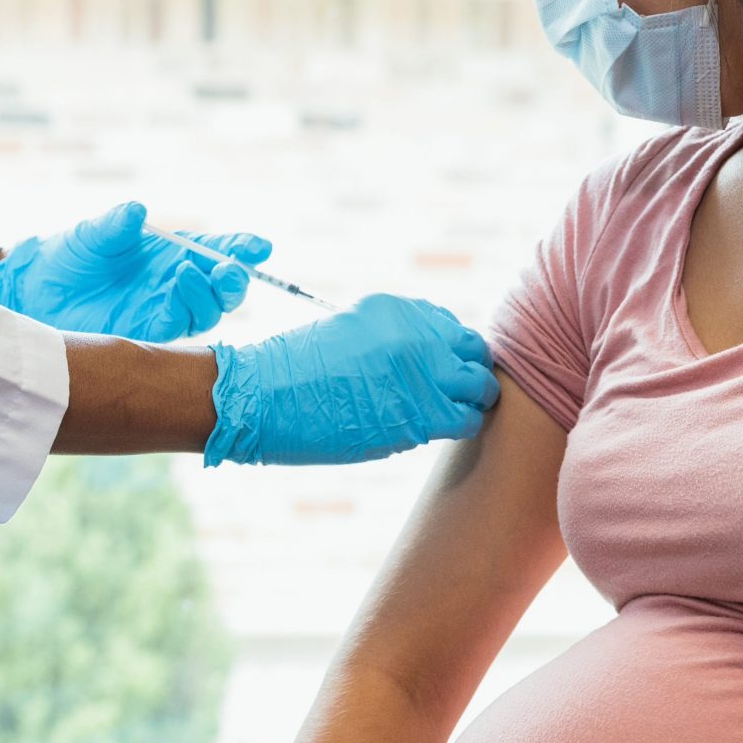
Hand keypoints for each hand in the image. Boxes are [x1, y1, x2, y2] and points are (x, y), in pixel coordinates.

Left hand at [0, 201, 269, 341]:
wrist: (39, 294)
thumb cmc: (70, 257)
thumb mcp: (92, 234)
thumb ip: (115, 224)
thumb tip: (136, 211)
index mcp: (172, 252)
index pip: (216, 251)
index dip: (241, 249)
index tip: (260, 247)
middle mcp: (177, 282)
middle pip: (223, 287)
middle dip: (234, 278)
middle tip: (229, 268)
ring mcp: (166, 309)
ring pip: (209, 309)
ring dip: (208, 292)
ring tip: (186, 270)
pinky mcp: (150, 332)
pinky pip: (181, 326)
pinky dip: (186, 309)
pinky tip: (173, 290)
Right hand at [203, 293, 499, 466]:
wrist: (263, 397)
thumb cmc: (292, 373)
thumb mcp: (346, 335)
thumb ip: (387, 342)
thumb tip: (416, 364)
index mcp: (396, 310)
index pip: (450, 327)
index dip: (450, 353)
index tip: (440, 371)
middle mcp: (416, 335)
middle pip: (474, 351)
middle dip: (470, 372)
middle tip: (456, 393)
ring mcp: (423, 372)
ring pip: (479, 386)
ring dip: (471, 401)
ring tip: (452, 414)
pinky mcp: (422, 413)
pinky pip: (466, 419)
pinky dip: (461, 426)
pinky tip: (439, 431)